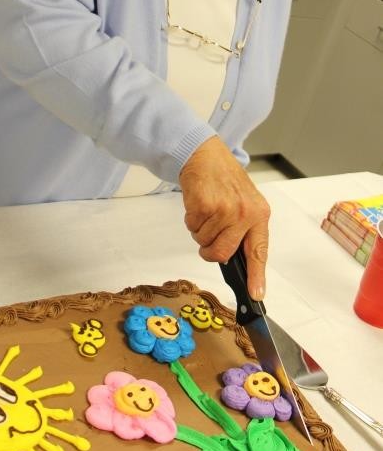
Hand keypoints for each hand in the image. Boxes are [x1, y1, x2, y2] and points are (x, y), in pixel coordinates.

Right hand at [179, 135, 269, 299]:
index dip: (256, 276)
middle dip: (210, 250)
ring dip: (200, 230)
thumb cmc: (224, 181)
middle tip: (208, 236)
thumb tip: (235, 262)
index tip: (256, 295)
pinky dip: (191, 219)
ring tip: (206, 211)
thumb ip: (243, 231)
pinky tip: (198, 203)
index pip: (259, 251)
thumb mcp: (244, 203)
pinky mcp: (205, 205)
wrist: (206, 155)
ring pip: (204, 241)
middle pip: (222, 253)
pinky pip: (193, 227)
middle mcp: (245, 213)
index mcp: (259, 215)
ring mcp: (225, 210)